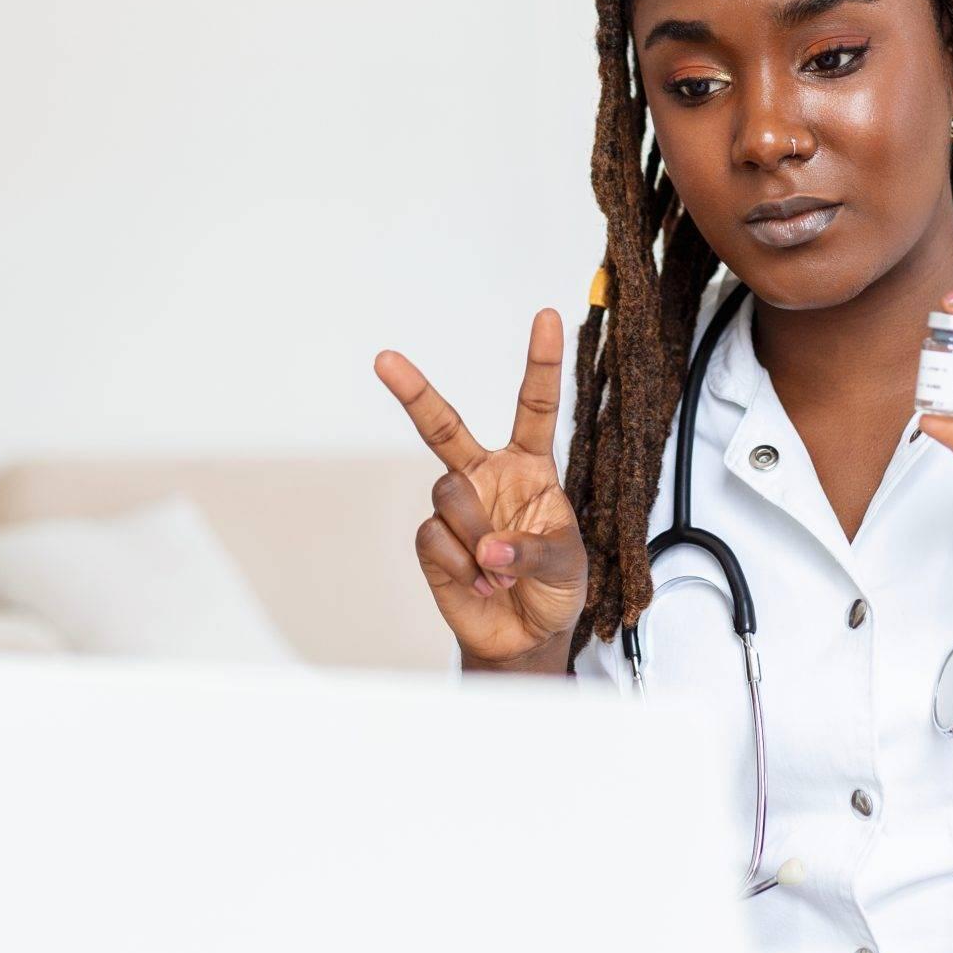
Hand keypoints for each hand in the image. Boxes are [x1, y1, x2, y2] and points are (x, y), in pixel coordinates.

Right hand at [373, 309, 587, 664]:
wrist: (524, 636)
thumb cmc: (555, 587)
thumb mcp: (567, 563)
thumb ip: (534, 548)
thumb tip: (489, 546)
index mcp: (530, 466)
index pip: (535, 407)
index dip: (540, 362)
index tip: (546, 316)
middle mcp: (486, 476)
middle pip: (444, 425)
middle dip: (413, 392)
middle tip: (385, 359)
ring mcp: (456, 508)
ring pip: (448, 492)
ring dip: (478, 534)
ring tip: (500, 570)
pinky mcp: (433, 542)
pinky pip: (437, 537)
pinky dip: (464, 566)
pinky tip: (482, 584)